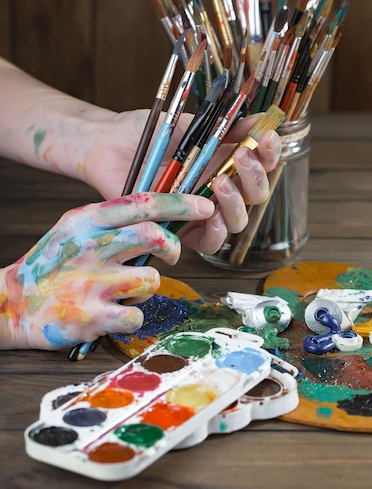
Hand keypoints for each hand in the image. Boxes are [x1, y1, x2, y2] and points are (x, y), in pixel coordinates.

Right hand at [0, 192, 214, 349]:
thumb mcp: (74, 227)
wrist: (12, 304)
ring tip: (126, 291)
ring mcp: (91, 283)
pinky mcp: (93, 316)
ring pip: (150, 280)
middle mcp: (90, 247)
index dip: (180, 203)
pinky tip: (114, 312)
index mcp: (87, 220)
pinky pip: (137, 316)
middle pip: (153, 237)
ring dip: (147, 287)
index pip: (143, 203)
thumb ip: (111, 219)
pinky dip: (133, 316)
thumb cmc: (52, 265)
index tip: (205, 207)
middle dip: (172, 247)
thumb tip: (161, 215)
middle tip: (172, 256)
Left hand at [83, 111, 281, 253]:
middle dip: (256, 176)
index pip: (262, 163)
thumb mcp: (191, 124)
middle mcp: (218, 187)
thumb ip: (226, 126)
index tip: (268, 137)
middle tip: (242, 155)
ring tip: (219, 181)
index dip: (271, 153)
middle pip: (256, 194)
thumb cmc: (148, 133)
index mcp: (225, 160)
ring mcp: (201, 210)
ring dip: (237, 202)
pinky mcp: (181, 228)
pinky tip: (209, 212)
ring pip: (238, 221)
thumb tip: (262, 119)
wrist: (109, 145)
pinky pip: (210, 242)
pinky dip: (215, 230)